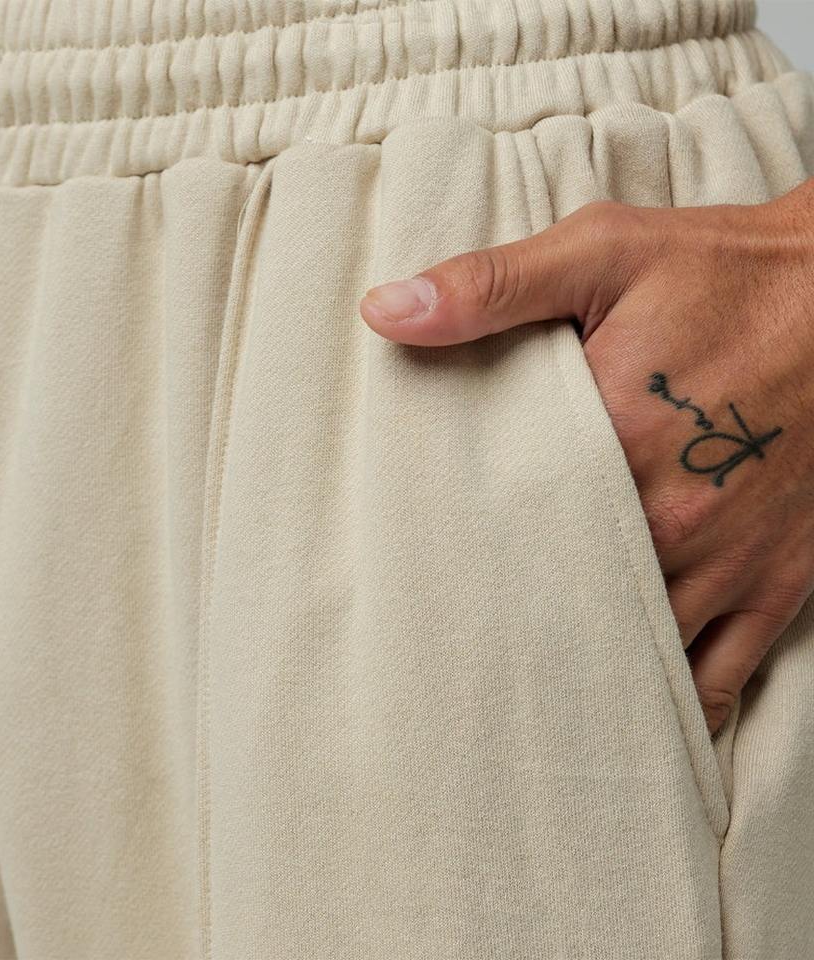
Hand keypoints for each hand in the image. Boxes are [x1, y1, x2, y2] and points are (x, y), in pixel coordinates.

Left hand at [358, 180, 813, 733]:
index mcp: (612, 439)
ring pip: (632, 651)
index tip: (417, 566)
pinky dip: (674, 704)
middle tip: (455, 640)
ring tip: (518, 686)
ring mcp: (726, 561)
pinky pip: (721, 675)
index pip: (503, 524)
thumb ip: (490, 287)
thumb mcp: (602, 253)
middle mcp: (669, 516)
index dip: (454, 550)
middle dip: (509, 619)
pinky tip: (627, 712)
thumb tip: (385, 312)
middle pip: (560, 597)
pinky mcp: (776, 582)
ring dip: (577, 669)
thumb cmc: (723, 271)